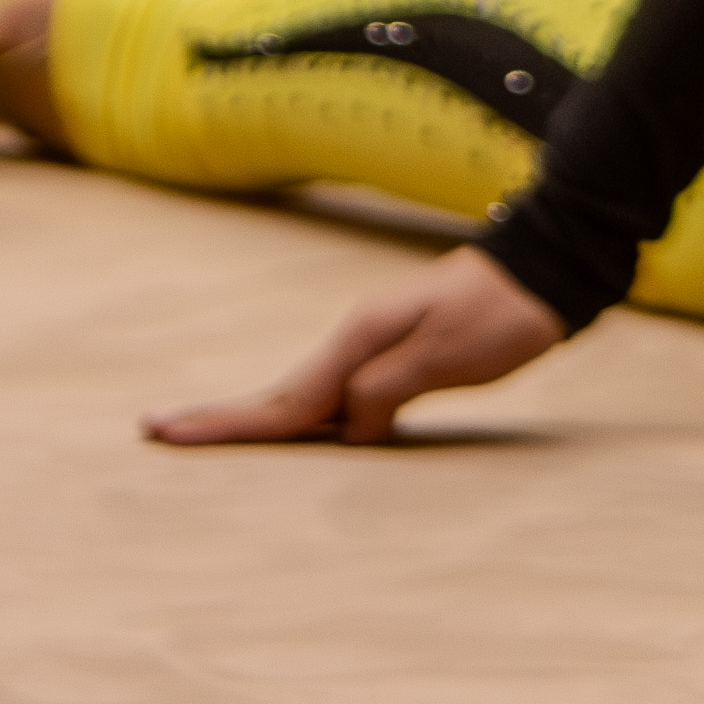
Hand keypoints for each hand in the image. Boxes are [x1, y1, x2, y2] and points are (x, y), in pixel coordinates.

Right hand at [140, 243, 572, 445]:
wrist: (547, 268)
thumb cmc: (504, 312)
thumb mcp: (448, 354)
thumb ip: (389, 389)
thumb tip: (349, 427)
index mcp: (361, 340)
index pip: (287, 399)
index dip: (228, 425)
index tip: (167, 435)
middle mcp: (358, 339)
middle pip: (281, 394)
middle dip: (220, 417)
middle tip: (157, 431)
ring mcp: (376, 344)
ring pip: (307, 394)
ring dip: (258, 417)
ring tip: (203, 432)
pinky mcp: (398, 354)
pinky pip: (339, 394)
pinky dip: (308, 414)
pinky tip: (300, 427)